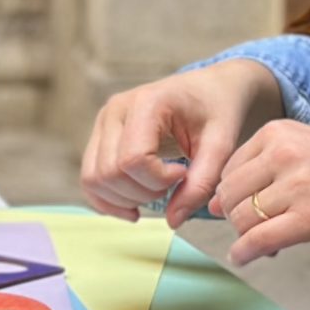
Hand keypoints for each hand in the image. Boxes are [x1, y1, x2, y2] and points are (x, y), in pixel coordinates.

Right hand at [79, 59, 280, 225]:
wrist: (208, 89)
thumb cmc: (217, 110)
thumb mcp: (221, 145)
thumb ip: (201, 183)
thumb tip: (173, 221)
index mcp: (145, 103)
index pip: (133, 159)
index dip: (158, 180)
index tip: (184, 172)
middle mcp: (115, 110)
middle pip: (109, 172)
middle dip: (143, 192)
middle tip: (173, 185)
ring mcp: (103, 122)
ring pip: (93, 178)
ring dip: (125, 198)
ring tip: (158, 191)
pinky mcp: (99, 136)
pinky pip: (89, 179)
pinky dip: (108, 200)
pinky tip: (135, 206)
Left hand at [213, 121, 309, 263]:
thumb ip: (264, 170)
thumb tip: (215, 201)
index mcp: (281, 132)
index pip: (229, 167)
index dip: (232, 194)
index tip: (244, 208)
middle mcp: (285, 153)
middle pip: (230, 193)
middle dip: (235, 217)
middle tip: (254, 229)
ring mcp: (299, 186)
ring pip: (242, 218)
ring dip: (245, 236)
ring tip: (262, 243)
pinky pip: (259, 239)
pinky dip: (245, 252)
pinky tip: (244, 258)